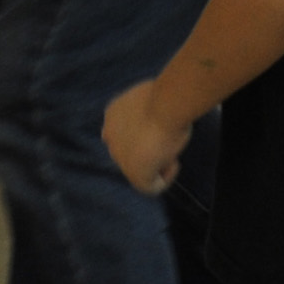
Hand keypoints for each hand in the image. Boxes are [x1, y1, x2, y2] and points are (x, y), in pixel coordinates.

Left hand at [101, 78, 190, 196]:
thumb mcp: (151, 99)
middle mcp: (110, 136)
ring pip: (140, 170)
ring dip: (157, 164)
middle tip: (167, 142)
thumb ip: (146, 112)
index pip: (122, 133)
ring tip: (171, 151)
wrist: (165, 106)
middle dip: (147, 151)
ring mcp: (120, 158)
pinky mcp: (134, 175)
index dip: (142, 134)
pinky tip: (174, 163)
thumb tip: (157, 120)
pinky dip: (165, 178)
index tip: (159, 129)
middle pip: (129, 152)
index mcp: (112, 115)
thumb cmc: (164, 96)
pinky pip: (152, 186)